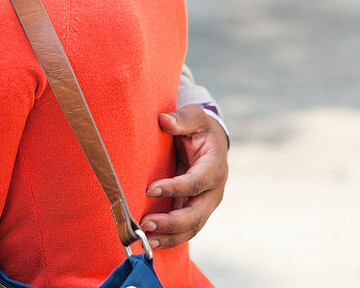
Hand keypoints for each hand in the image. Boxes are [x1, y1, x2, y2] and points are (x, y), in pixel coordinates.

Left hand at [140, 104, 228, 248]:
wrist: (210, 141)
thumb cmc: (199, 128)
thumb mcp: (194, 117)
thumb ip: (181, 119)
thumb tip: (164, 120)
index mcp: (215, 168)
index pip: (196, 183)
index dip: (174, 188)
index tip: (150, 189)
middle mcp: (214, 191)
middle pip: (197, 214)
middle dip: (172, 223)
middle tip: (145, 223)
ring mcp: (206, 204)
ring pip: (192, 228)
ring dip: (169, 237)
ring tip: (146, 241)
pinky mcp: (196, 211)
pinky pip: (185, 230)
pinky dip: (170, 238)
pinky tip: (151, 243)